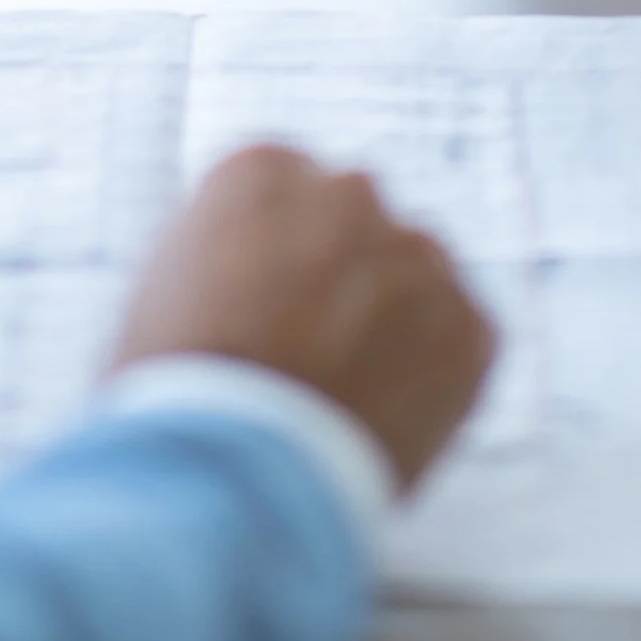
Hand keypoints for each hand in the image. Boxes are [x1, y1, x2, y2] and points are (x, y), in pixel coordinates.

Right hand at [110, 144, 495, 490]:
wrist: (237, 472)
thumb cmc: (182, 387)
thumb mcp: (171, 283)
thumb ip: (230, 245)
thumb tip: (263, 259)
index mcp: (265, 169)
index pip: (284, 184)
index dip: (273, 250)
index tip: (264, 299)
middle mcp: (351, 192)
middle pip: (354, 220)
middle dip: (341, 270)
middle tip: (312, 345)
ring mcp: (418, 257)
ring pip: (414, 272)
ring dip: (393, 313)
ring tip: (350, 389)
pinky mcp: (470, 327)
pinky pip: (461, 334)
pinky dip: (436, 369)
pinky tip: (387, 412)